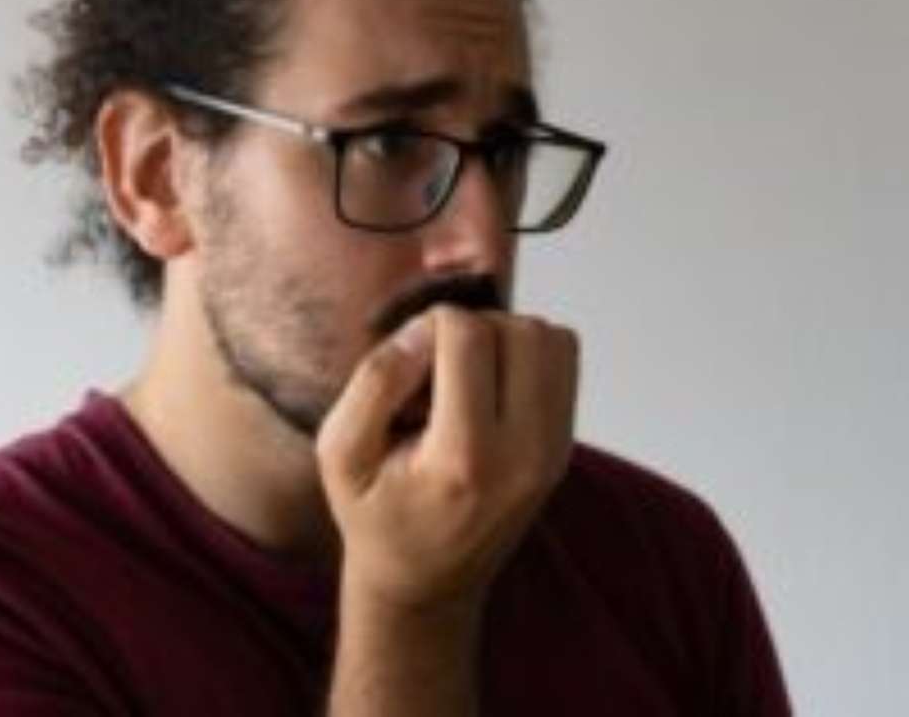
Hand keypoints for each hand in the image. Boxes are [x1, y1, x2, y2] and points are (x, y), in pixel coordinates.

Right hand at [315, 305, 577, 610]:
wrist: (428, 581)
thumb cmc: (377, 514)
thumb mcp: (341, 454)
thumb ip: (375, 381)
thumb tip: (425, 328)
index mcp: (465, 459)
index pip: (469, 337)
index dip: (428, 327)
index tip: (406, 367)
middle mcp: (525, 455)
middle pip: (519, 331)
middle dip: (470, 328)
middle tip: (435, 370)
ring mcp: (555, 451)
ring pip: (550, 338)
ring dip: (504, 336)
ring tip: (465, 376)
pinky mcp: (567, 444)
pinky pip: (563, 360)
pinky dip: (527, 353)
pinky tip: (490, 385)